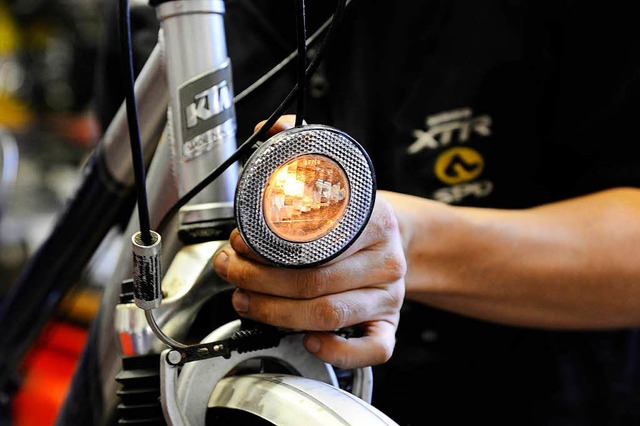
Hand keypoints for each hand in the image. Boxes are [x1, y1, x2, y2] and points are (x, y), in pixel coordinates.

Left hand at [213, 116, 405, 368]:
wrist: (399, 236)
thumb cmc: (359, 213)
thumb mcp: (338, 178)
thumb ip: (304, 152)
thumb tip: (274, 131)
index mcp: (374, 221)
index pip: (314, 241)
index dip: (266, 249)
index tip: (239, 244)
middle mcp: (385, 261)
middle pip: (315, 283)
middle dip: (259, 282)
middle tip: (231, 273)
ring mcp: (389, 296)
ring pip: (330, 316)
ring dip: (277, 313)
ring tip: (247, 299)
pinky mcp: (389, 323)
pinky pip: (372, 348)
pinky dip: (338, 350)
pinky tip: (309, 340)